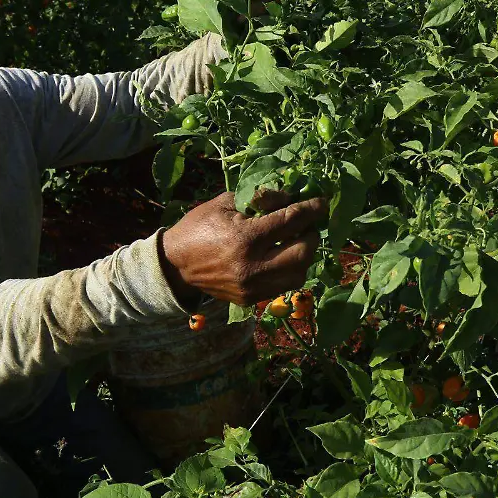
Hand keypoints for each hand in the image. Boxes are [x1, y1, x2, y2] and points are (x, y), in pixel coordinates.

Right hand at [159, 189, 326, 305]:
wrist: (176, 263)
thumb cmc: (200, 226)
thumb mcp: (226, 203)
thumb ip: (261, 198)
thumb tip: (292, 198)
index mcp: (245, 237)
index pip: (291, 221)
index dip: (311, 209)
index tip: (322, 202)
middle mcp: (252, 266)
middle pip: (302, 252)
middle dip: (311, 235)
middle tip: (308, 226)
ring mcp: (252, 286)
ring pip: (298, 274)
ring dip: (304, 256)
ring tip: (298, 242)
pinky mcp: (250, 299)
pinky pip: (284, 286)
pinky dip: (290, 271)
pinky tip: (284, 258)